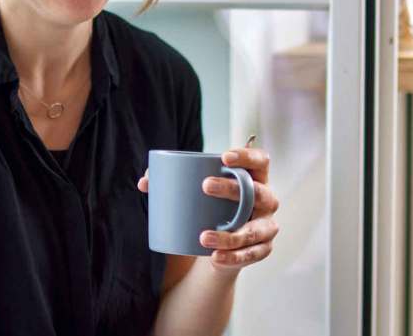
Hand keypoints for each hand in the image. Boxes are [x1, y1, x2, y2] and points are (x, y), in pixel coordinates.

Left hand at [134, 149, 280, 272]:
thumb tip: (145, 182)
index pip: (261, 161)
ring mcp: (267, 226)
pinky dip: (232, 257)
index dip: (247, 156)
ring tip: (203, 236)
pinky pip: (251, 254)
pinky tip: (215, 256)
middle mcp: (267, 200)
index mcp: (255, 179)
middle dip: (233, 189)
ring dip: (231, 234)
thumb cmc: (209, 209)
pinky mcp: (262, 249)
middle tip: (205, 186)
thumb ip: (171, 184)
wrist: (216, 246)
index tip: (223, 157)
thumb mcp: (196, 195)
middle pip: (258, 192)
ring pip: (255, 230)